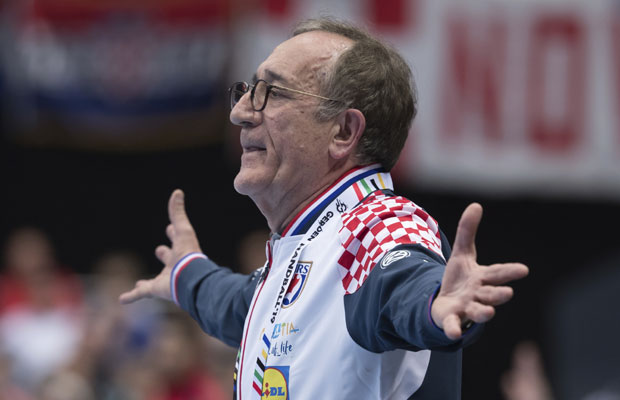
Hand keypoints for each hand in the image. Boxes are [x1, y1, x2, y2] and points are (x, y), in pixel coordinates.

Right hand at [119, 189, 201, 303]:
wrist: (190, 278)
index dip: (174, 232)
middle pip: (169, 258)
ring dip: (148, 282)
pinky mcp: (156, 290)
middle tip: (160, 250)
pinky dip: (131, 296)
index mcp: (181, 250)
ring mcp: (166, 278)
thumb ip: (178, 212)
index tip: (170, 227)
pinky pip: (141, 293)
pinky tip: (122, 299)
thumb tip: (177, 192)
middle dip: (165, 254)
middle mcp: (174, 264)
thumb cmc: (188, 253)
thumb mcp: (183, 229)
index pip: (177, 238)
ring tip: (141, 283)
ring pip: (156, 279)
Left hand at [430, 203, 528, 339]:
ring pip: (477, 312)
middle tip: (507, 292)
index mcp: (482, 278)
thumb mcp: (462, 253)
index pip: (497, 273)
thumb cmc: (460, 279)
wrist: (445, 304)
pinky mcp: (452, 320)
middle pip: (491, 294)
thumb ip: (467, 231)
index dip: (509, 272)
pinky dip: (455, 329)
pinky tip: (455, 333)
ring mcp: (466, 309)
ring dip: (483, 312)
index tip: (523, 269)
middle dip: (498, 294)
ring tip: (489, 312)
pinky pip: (454, 325)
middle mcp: (478, 295)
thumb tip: (475, 205)